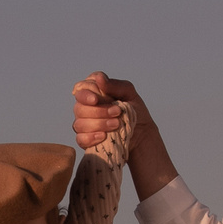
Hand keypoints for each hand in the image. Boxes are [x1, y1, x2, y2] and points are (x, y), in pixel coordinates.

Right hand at [72, 72, 177, 198]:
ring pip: (78, 122)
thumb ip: (117, 86)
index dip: (86, 92)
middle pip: (79, 106)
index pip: (82, 88)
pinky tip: (103, 138)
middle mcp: (89, 110)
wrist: (144, 144)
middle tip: (117, 115)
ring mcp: (86, 126)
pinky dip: (91, 137)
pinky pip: (79, 138)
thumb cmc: (139, 119)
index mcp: (98, 95)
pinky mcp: (87, 142)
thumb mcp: (133, 98)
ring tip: (116, 128)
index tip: (99, 98)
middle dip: (98, 111)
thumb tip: (98, 79)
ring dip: (97, 124)